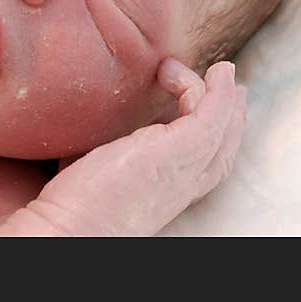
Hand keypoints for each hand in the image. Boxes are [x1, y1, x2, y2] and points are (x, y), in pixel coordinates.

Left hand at [0, 60, 246, 235]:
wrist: (68, 230)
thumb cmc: (70, 204)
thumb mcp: (96, 167)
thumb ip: (105, 146)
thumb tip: (91, 121)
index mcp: (165, 192)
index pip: (202, 164)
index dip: (213, 136)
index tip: (207, 108)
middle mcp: (182, 185)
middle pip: (222, 149)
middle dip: (232, 116)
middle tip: (232, 87)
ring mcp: (185, 169)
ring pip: (222, 131)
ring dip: (222, 97)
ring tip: (220, 71)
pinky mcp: (181, 151)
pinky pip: (212, 114)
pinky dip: (217, 90)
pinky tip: (217, 72)